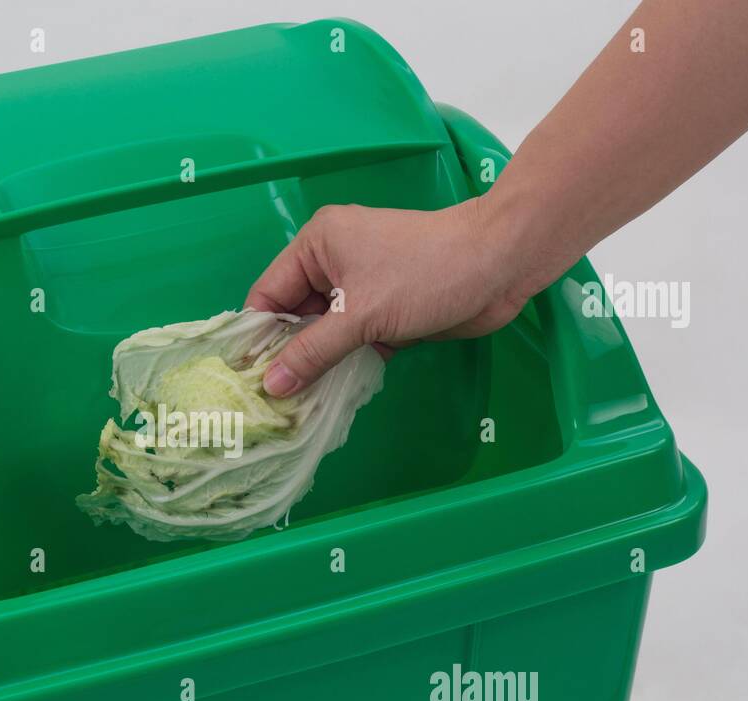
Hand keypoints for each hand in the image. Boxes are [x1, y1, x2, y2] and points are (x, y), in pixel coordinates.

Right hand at [246, 199, 538, 396]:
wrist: (501, 265)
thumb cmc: (426, 274)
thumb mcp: (361, 315)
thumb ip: (313, 353)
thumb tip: (271, 386)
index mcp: (317, 245)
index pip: (269, 295)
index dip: (256, 338)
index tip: (246, 381)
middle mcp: (333, 262)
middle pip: (294, 318)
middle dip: (287, 358)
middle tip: (272, 404)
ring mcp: (362, 287)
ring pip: (325, 334)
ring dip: (317, 366)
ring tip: (297, 408)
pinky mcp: (386, 310)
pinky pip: (353, 342)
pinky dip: (346, 365)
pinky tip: (333, 398)